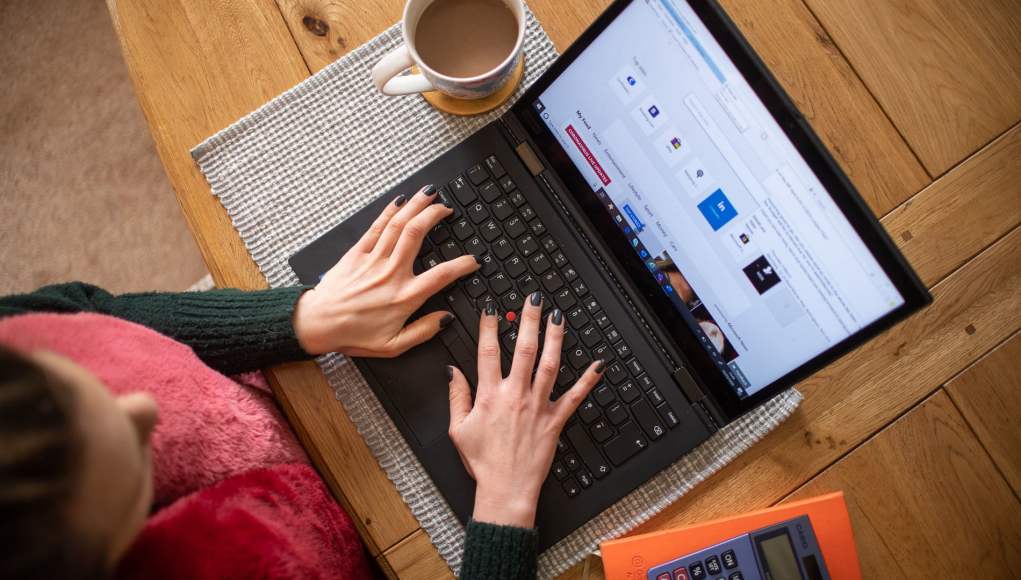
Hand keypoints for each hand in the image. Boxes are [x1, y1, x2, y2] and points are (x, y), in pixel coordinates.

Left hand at [292, 185, 479, 356]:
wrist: (317, 324)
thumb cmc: (352, 335)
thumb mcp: (393, 345)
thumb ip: (423, 331)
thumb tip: (445, 319)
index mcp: (404, 297)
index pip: (442, 275)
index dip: (462, 265)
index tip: (473, 260)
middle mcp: (391, 273)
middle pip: (417, 234)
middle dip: (435, 215)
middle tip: (447, 209)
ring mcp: (373, 260)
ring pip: (398, 225)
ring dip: (416, 206)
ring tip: (429, 194)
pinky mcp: (357, 253)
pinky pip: (376, 227)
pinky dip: (389, 212)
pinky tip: (400, 201)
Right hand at [446, 292, 604, 527]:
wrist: (506, 490)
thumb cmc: (482, 462)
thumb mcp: (458, 429)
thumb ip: (456, 396)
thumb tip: (452, 371)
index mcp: (490, 396)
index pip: (488, 351)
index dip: (488, 326)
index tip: (492, 306)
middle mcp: (515, 396)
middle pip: (524, 349)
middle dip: (529, 320)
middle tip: (533, 298)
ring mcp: (538, 406)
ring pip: (550, 365)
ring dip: (556, 338)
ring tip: (558, 317)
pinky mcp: (555, 421)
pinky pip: (575, 397)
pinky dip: (588, 380)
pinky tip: (599, 364)